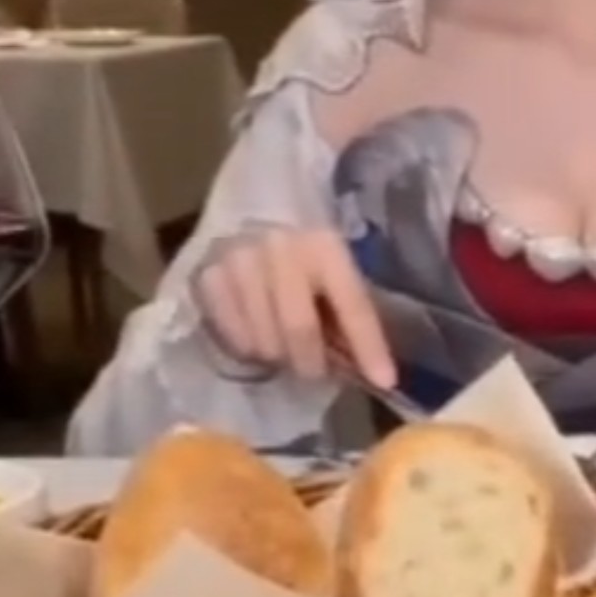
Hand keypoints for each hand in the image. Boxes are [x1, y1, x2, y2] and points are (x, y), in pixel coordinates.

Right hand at [191, 225, 394, 385]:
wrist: (249, 214)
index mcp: (326, 246)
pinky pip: (234, 338)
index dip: (369, 347)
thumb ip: (347, 311)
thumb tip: (368, 367)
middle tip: (315, 372)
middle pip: (300, 329)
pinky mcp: (210, 278)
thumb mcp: (334, 270)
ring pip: (264, 341)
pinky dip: (250, 348)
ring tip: (285, 348)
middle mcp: (283, 250)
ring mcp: (241, 263)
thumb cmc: (303, 254)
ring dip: (280, 357)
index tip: (385, 382)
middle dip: (313, 363)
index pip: (352, 305)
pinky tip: (258, 334)